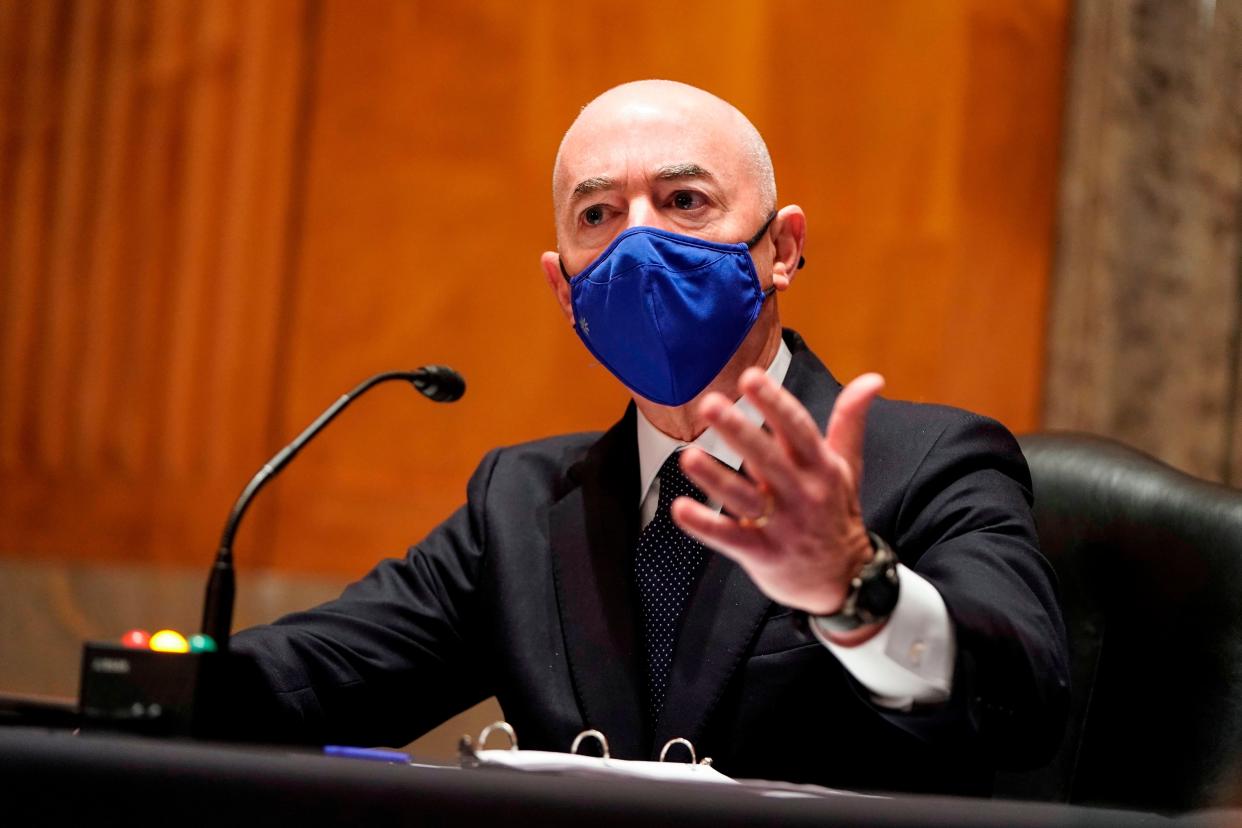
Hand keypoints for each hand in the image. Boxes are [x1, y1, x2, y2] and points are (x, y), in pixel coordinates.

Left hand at [670, 369, 884, 617]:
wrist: (845, 581)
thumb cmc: (837, 513)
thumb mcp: (847, 467)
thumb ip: (850, 421)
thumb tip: (873, 377)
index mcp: (821, 467)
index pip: (798, 429)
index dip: (775, 403)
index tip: (751, 377)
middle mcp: (802, 494)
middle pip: (767, 458)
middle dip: (739, 430)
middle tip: (710, 404)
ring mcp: (782, 525)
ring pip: (745, 497)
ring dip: (716, 477)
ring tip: (689, 456)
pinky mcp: (763, 554)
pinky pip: (730, 538)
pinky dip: (704, 525)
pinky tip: (680, 508)